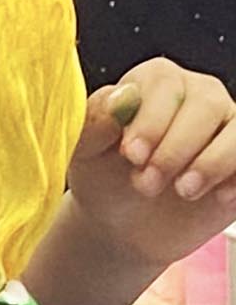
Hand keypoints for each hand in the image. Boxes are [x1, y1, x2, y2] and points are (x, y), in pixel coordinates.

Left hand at [62, 62, 235, 260]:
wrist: (122, 223)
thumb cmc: (102, 175)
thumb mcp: (83, 151)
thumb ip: (94, 122)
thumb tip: (121, 99)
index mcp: (155, 81)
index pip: (164, 82)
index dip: (150, 119)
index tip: (131, 155)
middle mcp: (199, 94)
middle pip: (205, 104)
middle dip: (175, 149)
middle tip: (146, 184)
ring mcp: (228, 126)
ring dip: (212, 162)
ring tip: (183, 191)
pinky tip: (217, 198)